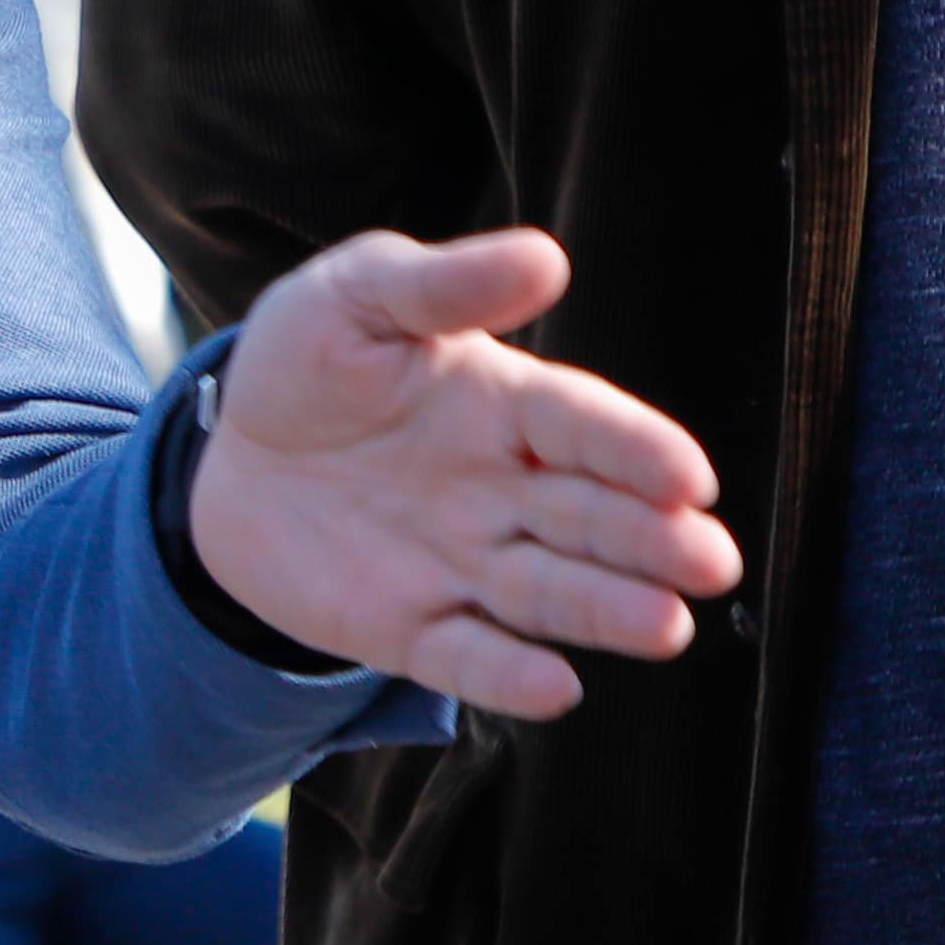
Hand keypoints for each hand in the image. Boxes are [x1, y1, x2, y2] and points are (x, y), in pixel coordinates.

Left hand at [187, 227, 744, 717]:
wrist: (232, 450)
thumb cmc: (312, 358)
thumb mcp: (361, 297)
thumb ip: (447, 285)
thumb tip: (547, 256)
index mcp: (508, 406)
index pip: (585, 428)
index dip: (638, 451)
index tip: (691, 478)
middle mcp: (504, 492)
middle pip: (589, 517)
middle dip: (651, 541)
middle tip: (712, 563)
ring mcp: (462, 565)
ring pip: (548, 592)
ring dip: (607, 611)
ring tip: (669, 627)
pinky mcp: (409, 627)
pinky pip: (464, 655)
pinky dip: (507, 674)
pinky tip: (556, 689)